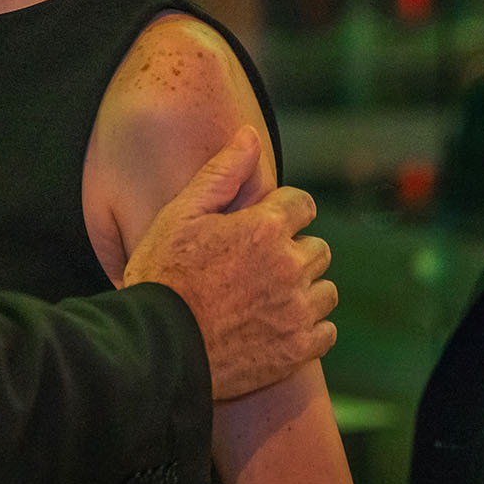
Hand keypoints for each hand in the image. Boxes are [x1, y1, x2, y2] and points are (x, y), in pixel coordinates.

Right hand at [122, 125, 336, 399]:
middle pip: (317, 247)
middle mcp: (290, 266)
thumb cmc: (162, 273)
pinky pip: (325, 330)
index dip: (280, 213)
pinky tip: (273, 324)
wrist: (158, 344)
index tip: (258, 227)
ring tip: (263, 297)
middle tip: (252, 266)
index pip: (302, 205)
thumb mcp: (181, 214)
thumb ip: (222, 173)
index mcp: (265, 228)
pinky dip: (306, 326)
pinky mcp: (299, 348)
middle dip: (292, 250)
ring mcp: (298, 310)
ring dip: (302, 289)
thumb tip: (249, 135)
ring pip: (324, 290)